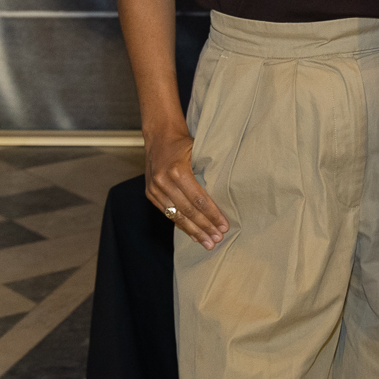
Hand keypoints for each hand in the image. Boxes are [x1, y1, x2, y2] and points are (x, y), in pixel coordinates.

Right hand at [144, 127, 228, 248]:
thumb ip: (210, 171)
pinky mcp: (150, 194)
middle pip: (188, 211)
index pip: (199, 200)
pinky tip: (193, 234)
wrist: (159, 137)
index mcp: (178, 171)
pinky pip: (168, 213)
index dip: (212, 215)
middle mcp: (164, 182)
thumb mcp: (199, 151)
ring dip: (193, 231)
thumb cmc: (184, 143)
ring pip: (177, 216)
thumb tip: (228, 194)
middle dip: (204, 227)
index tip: (224, 226)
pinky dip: (181, 225)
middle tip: (217, 240)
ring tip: (207, 242)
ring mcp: (155, 189)